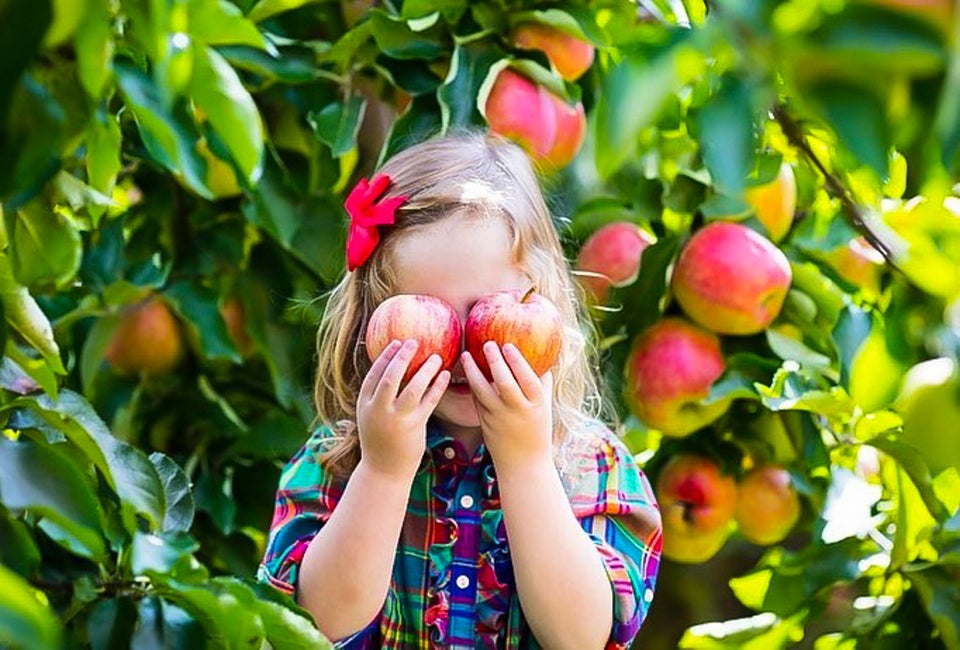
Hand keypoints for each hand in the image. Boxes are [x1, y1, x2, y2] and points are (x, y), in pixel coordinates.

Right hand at [357, 339, 449, 479]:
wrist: (384, 471)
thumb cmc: (380, 440)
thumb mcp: (370, 418)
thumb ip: (377, 398)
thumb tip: (391, 372)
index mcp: (365, 405)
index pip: (374, 374)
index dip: (385, 357)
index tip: (396, 342)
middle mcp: (379, 410)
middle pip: (391, 377)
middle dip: (403, 357)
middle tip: (414, 342)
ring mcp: (397, 419)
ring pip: (413, 388)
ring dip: (425, 370)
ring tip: (436, 356)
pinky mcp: (415, 426)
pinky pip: (429, 401)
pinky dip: (437, 386)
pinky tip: (445, 375)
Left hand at [462, 341, 553, 470]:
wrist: (523, 465)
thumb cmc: (537, 431)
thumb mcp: (545, 408)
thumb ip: (543, 385)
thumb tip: (544, 359)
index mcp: (536, 406)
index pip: (527, 379)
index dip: (517, 361)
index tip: (508, 345)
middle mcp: (517, 411)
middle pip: (504, 383)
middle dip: (494, 361)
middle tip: (487, 343)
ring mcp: (499, 418)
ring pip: (483, 392)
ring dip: (473, 372)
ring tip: (466, 355)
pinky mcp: (485, 424)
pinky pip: (477, 401)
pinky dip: (472, 385)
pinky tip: (468, 372)